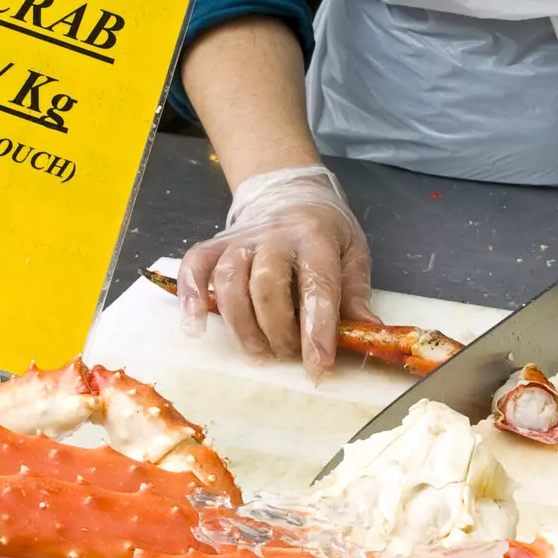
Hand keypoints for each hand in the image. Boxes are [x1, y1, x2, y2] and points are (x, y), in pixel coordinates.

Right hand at [177, 166, 376, 380]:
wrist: (291, 191)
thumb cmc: (325, 231)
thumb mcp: (353, 253)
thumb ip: (355, 294)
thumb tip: (367, 333)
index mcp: (316, 238)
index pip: (317, 286)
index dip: (317, 330)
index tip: (319, 366)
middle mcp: (275, 236)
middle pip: (267, 286)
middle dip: (277, 330)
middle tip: (289, 353)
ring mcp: (241, 239)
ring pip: (229, 281)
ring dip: (242, 325)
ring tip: (259, 350)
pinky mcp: (216, 244)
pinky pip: (194, 266)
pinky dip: (190, 295)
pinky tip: (195, 324)